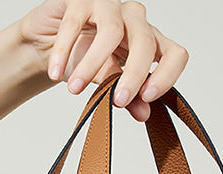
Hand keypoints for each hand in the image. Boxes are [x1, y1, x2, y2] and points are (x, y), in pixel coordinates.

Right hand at [19, 0, 188, 120]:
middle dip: (133, 76)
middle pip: (145, 43)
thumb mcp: (106, 82)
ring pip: (112, 31)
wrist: (48, 44)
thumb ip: (127, 96)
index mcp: (147, 42)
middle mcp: (133, 20)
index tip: (147, 98)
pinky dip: (64, 51)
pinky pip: (75, 23)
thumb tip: (144, 113)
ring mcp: (108, 5)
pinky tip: (56, 72)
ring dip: (93, 64)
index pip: (174, 54)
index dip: (167, 75)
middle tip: (117, 101)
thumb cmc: (81, 59)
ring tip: (75, 89)